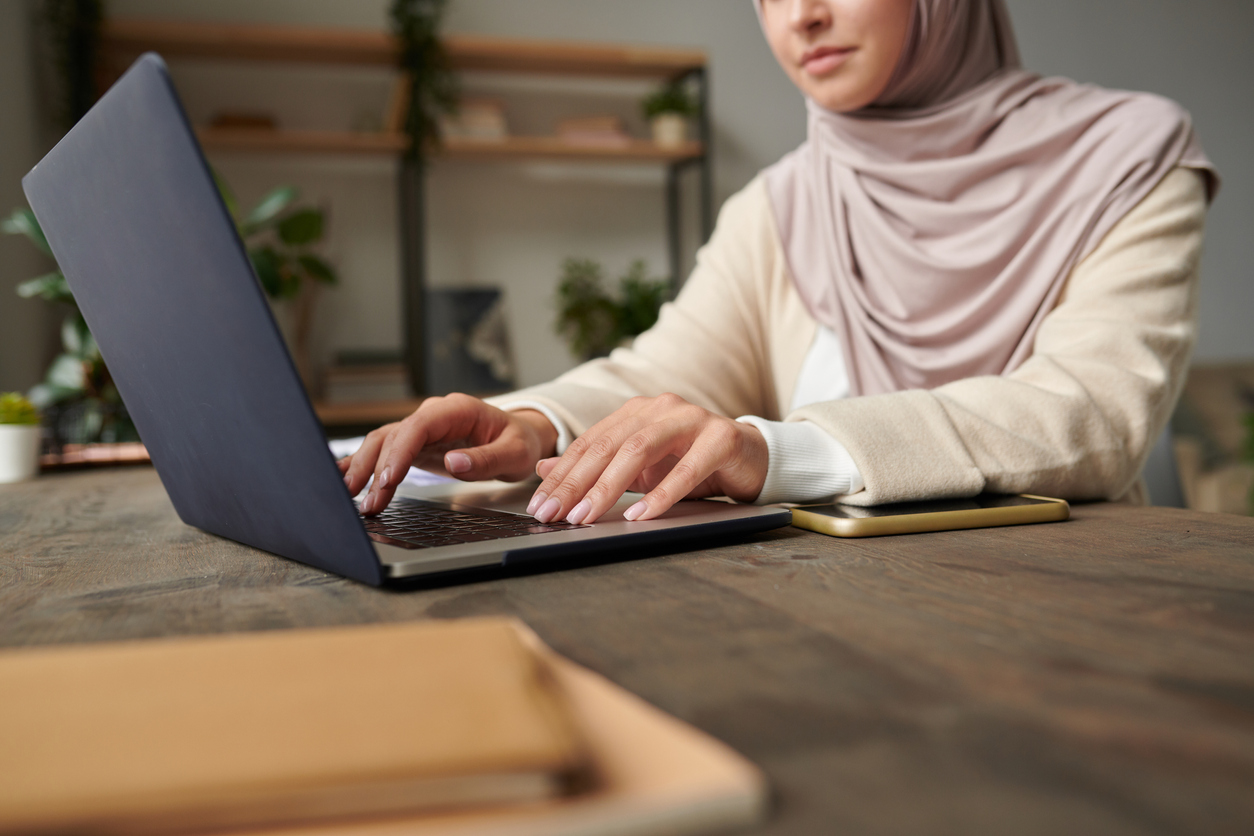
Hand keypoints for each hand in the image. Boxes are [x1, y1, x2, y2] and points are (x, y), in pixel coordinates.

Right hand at [338, 394, 557, 514]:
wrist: (519, 436)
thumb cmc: (519, 442)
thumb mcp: (515, 453)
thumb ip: (486, 459)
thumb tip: (454, 463)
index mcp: (456, 410)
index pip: (418, 426)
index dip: (400, 452)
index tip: (388, 479)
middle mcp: (433, 415)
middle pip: (394, 436)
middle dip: (376, 469)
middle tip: (366, 502)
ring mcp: (422, 428)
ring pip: (383, 443)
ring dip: (366, 469)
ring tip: (353, 498)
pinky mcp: (416, 444)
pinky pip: (385, 450)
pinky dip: (364, 463)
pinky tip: (343, 477)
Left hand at [526, 393, 767, 525]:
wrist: (753, 459)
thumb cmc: (694, 464)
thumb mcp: (641, 469)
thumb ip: (597, 466)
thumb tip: (545, 470)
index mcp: (637, 411)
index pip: (590, 443)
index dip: (562, 474)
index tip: (540, 505)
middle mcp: (661, 408)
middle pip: (609, 445)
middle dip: (576, 482)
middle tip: (555, 514)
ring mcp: (692, 419)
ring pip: (640, 450)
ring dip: (609, 486)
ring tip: (587, 516)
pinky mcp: (722, 438)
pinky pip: (687, 468)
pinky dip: (661, 494)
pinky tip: (641, 514)